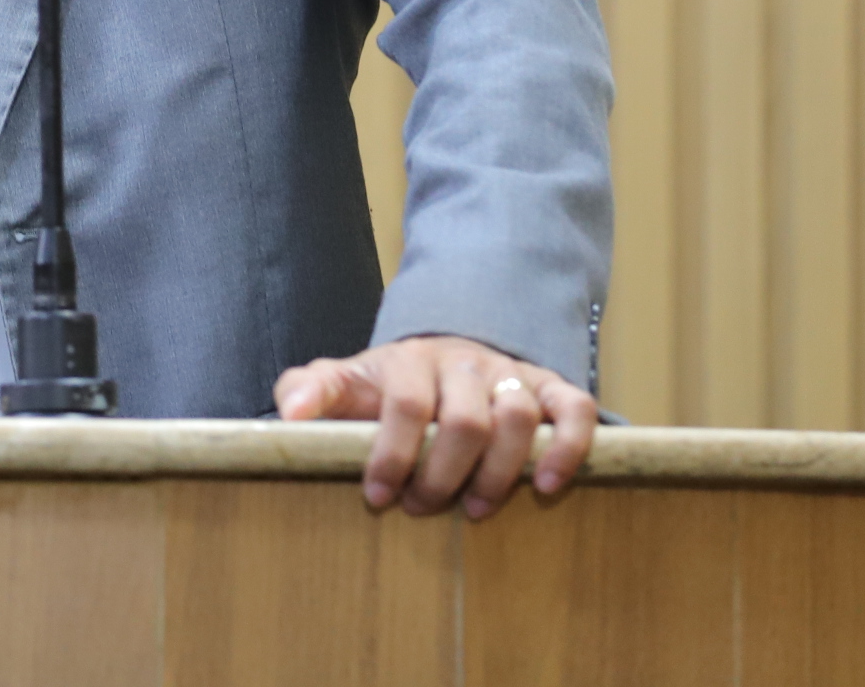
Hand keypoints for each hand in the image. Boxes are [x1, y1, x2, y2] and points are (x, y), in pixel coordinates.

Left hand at [273, 333, 596, 517]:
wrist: (444, 354)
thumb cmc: (390, 385)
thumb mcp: (345, 383)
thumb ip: (310, 390)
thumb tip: (290, 414)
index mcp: (411, 360)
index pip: (407, 404)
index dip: (393, 455)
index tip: (378, 497)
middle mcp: (466, 362)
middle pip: (466, 419)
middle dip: (442, 475)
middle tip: (423, 508)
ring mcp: (511, 374)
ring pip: (519, 417)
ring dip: (497, 473)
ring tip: (473, 509)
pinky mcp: (551, 388)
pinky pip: (575, 409)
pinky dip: (568, 447)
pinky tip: (547, 486)